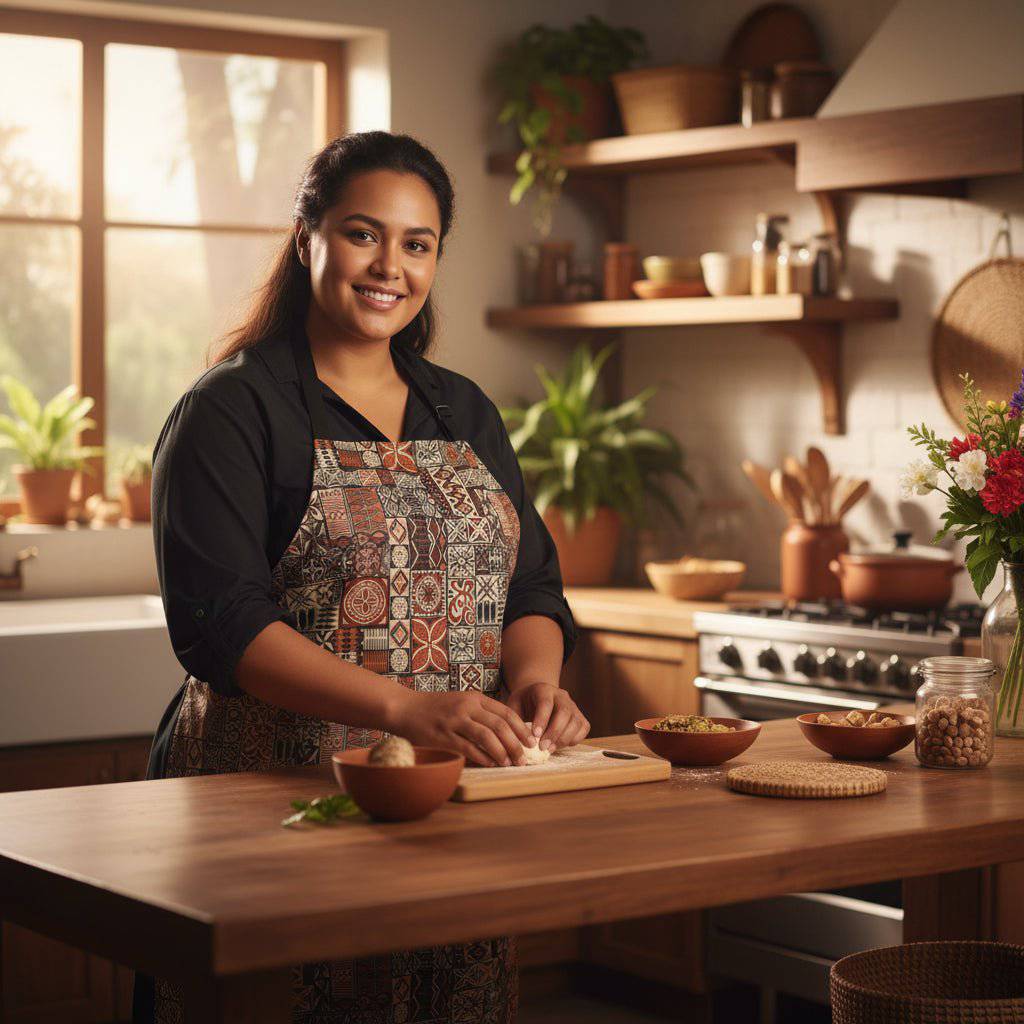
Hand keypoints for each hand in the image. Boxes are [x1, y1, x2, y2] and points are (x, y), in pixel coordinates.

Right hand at [388, 688, 534, 766]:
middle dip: (516, 743)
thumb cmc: (435, 708)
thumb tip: (505, 732)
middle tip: (524, 757)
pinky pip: (468, 748)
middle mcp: (466, 707)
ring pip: (487, 737)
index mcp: (474, 698)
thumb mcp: (460, 702)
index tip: (531, 741)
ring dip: (502, 752)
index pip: (506, 713)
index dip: (521, 728)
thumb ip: (480, 713)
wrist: (404, 708)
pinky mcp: (443, 736)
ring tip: (510, 763)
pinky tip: (491, 764)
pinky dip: (483, 757)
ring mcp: (454, 721)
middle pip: (500, 725)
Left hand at [506, 683, 589, 751]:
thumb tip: (514, 739)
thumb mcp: (513, 706)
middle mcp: (561, 696)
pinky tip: (559, 745)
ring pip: (575, 722)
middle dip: (554, 732)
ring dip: (563, 739)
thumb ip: (514, 720)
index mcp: (543, 689)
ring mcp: (573, 706)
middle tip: (543, 748)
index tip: (535, 736)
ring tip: (549, 750)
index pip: (546, 703)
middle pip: (564, 712)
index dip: (542, 720)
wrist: (536, 697)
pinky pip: (583, 729)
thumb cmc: (522, 704)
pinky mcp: (580, 716)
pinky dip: (574, 739)